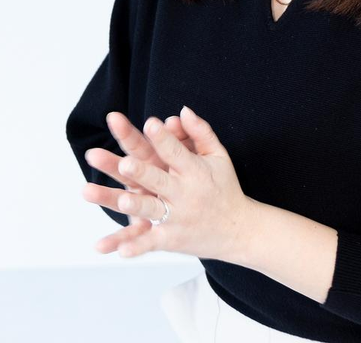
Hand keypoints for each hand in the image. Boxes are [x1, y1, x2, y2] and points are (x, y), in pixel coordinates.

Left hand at [84, 105, 253, 261]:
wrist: (240, 230)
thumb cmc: (225, 188)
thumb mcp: (219, 156)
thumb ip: (200, 132)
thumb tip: (182, 109)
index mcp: (194, 171)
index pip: (175, 151)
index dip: (163, 137)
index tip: (150, 123)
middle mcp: (184, 194)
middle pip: (158, 180)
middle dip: (142, 172)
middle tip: (125, 163)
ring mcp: (177, 218)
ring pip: (152, 210)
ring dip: (137, 206)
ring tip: (122, 201)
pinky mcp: (171, 239)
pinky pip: (151, 242)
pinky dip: (136, 247)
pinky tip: (120, 251)